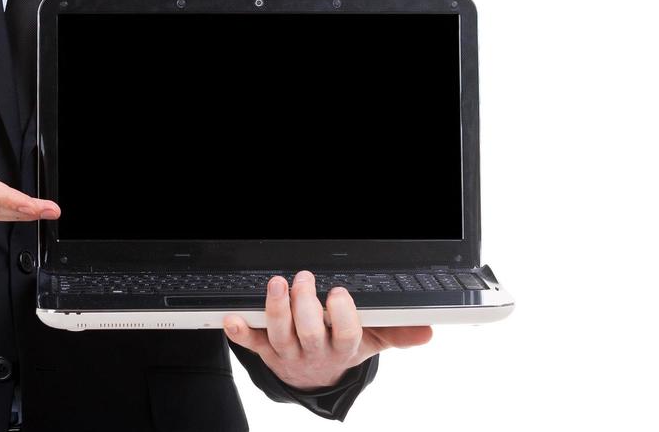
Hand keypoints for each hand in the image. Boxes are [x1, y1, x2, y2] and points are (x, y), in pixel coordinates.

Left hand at [223, 270, 432, 391]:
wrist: (317, 378)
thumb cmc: (344, 346)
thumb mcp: (373, 341)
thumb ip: (397, 333)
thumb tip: (427, 330)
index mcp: (343, 347)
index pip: (346, 333)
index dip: (341, 315)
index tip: (338, 293)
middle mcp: (315, 351)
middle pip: (308, 332)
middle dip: (305, 305)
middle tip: (304, 279)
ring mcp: (288, 352)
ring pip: (279, 334)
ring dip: (275, 309)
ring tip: (277, 284)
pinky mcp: (266, 350)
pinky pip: (250, 343)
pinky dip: (239, 331)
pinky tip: (230, 317)